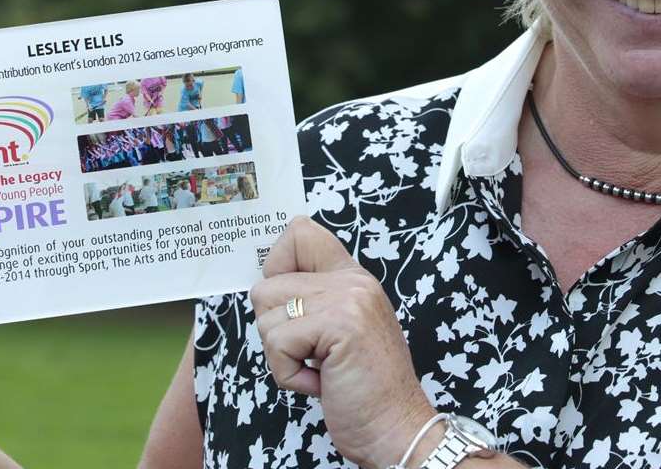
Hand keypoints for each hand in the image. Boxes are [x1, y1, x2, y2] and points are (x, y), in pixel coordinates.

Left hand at [251, 217, 438, 468]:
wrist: (396, 428)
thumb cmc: (363, 390)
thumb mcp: (341, 332)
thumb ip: (315, 301)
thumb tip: (265, 289)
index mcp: (352, 277)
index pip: (299, 232)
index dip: (277, 267)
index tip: (292, 309)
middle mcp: (352, 280)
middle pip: (267, 285)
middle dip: (275, 331)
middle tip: (311, 354)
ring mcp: (348, 299)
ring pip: (267, 316)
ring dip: (282, 357)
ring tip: (318, 370)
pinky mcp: (340, 324)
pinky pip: (278, 342)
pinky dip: (289, 374)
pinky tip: (320, 383)